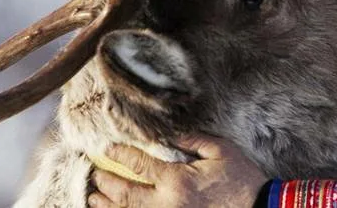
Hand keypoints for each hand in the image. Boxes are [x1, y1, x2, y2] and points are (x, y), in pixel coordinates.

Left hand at [88, 134, 265, 207]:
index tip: (108, 148)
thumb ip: (194, 141)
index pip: (139, 166)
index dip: (120, 155)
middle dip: (106, 183)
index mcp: (178, 180)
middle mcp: (166, 203)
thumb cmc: (241, 179)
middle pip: (125, 194)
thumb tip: (171, 135)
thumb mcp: (221, 151)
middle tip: (96, 174)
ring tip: (94, 198)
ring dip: (109, 205)